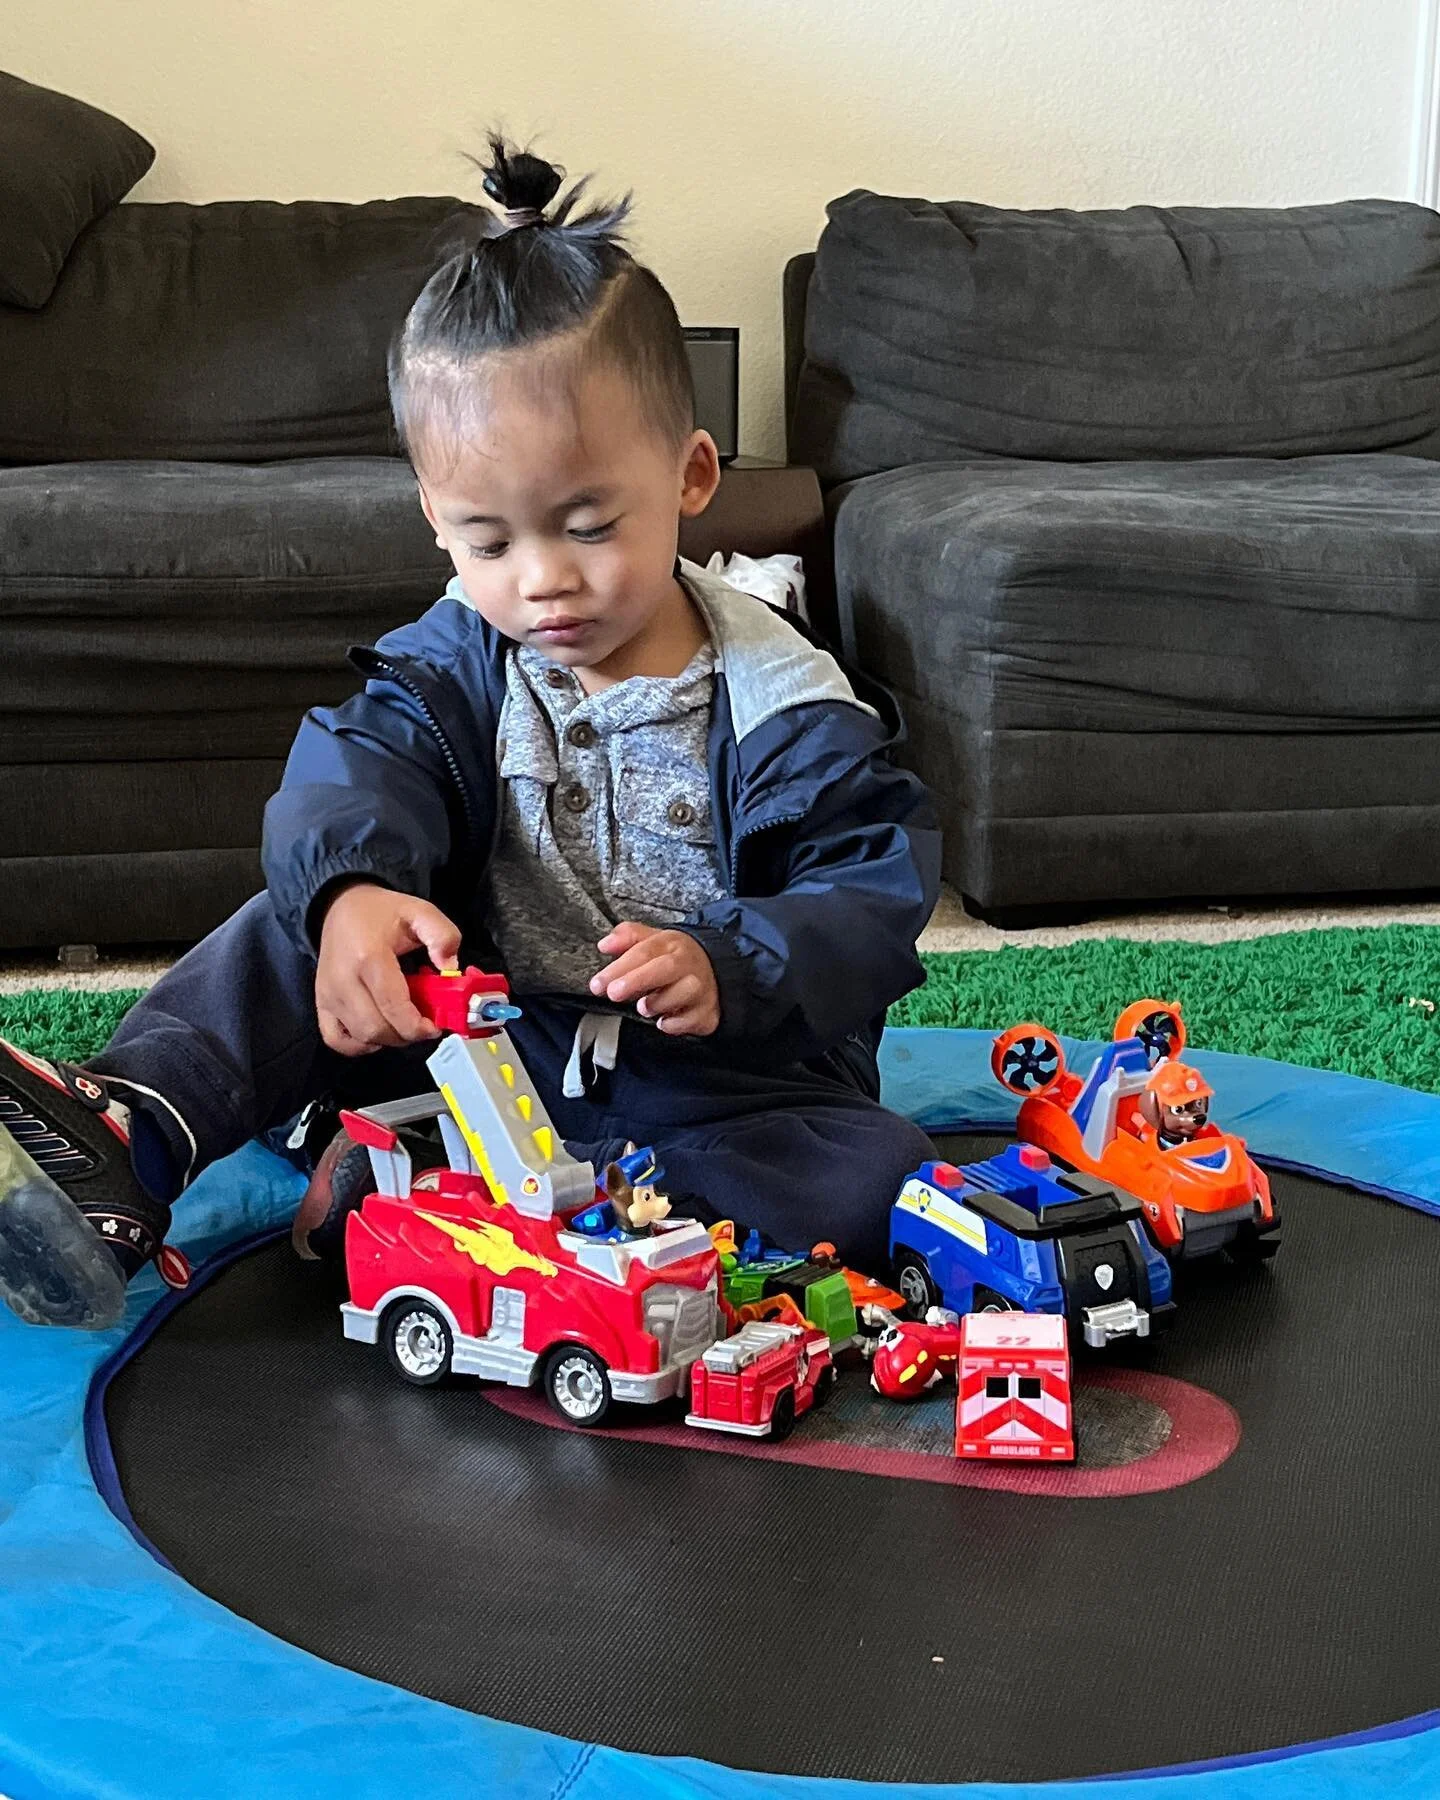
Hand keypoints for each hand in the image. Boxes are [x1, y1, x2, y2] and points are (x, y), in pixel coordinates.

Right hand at [315, 882, 461, 1055]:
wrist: (341, 906)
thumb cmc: (381, 912)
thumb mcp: (419, 911)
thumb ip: (442, 935)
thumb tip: (450, 968)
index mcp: (368, 958)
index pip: (392, 1006)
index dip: (417, 1025)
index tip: (434, 1025)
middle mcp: (342, 980)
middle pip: (376, 1029)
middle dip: (406, 1034)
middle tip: (423, 1024)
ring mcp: (328, 995)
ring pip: (360, 1038)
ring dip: (388, 1039)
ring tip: (403, 1022)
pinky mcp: (321, 1004)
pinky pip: (337, 1040)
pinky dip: (360, 1044)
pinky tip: (378, 1030)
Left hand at [590, 922, 719, 1036]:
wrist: (716, 972)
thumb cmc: (675, 959)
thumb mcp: (653, 941)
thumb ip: (627, 938)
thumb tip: (605, 944)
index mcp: (671, 944)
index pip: (644, 952)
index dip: (619, 968)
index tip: (598, 983)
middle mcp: (688, 964)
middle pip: (664, 968)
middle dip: (636, 980)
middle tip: (613, 993)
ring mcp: (701, 988)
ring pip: (681, 994)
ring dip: (656, 1004)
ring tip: (644, 1006)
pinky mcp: (708, 1011)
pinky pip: (690, 1020)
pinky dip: (674, 1023)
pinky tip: (664, 1020)